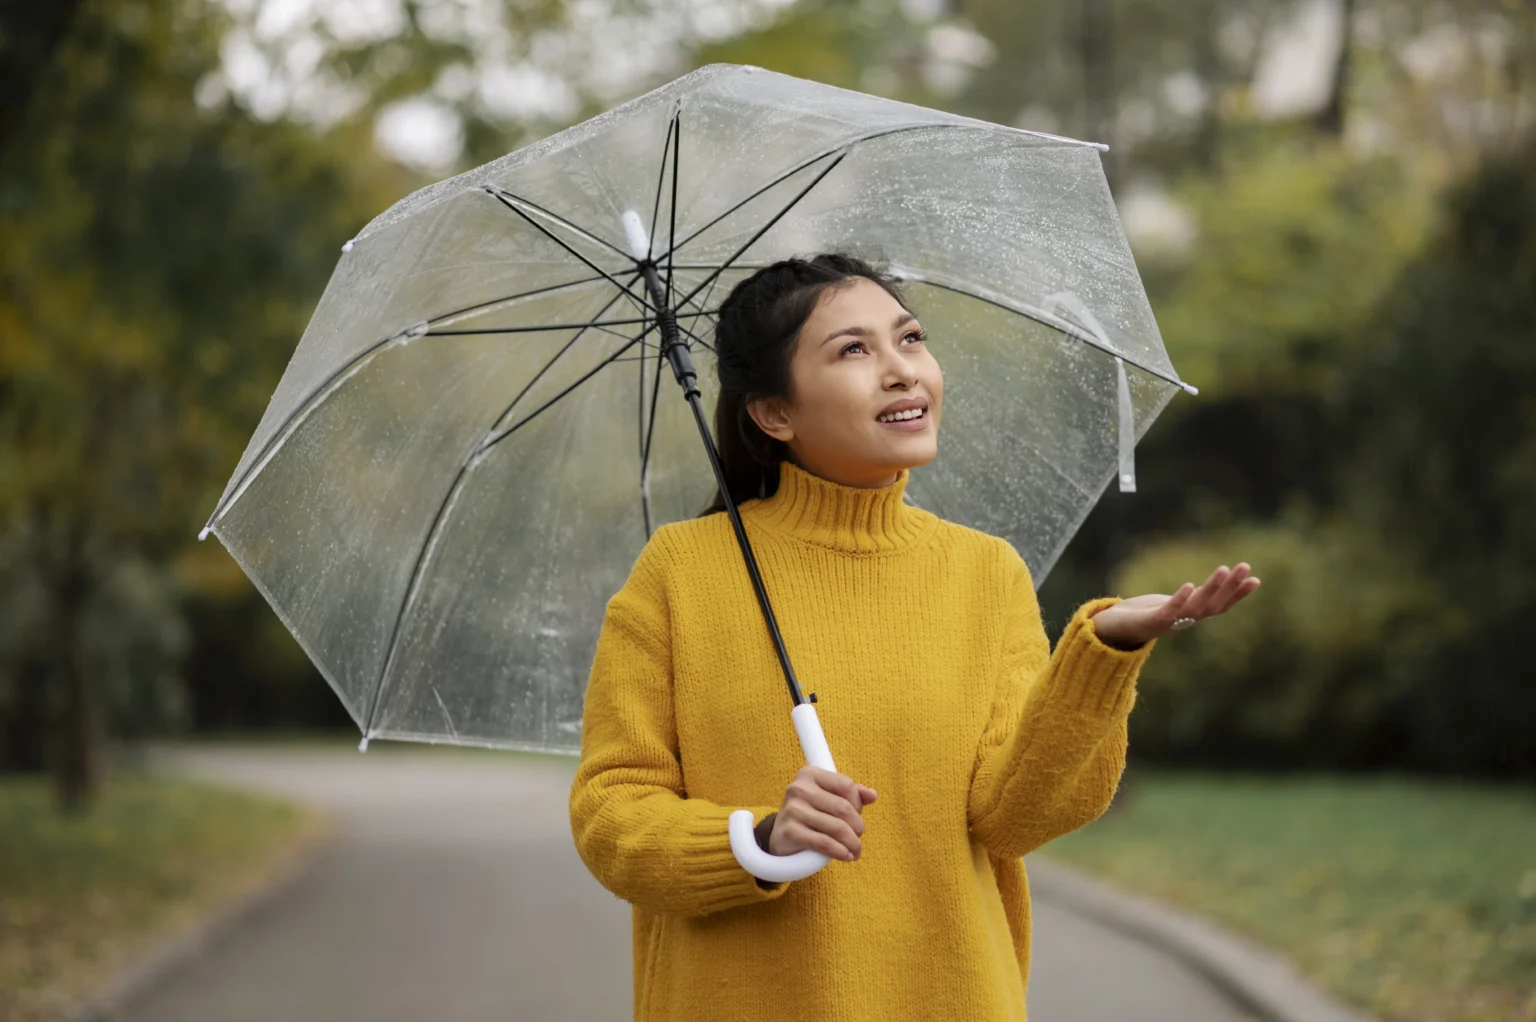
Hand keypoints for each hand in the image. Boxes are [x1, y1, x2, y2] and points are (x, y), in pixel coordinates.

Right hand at [767, 766, 876, 861]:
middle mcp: (799, 788)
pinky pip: (824, 842)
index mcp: (809, 774)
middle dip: (857, 826)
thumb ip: (852, 794)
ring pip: (837, 827)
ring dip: (852, 843)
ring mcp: (792, 809)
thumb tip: (872, 795)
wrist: (781, 837)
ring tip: (856, 850)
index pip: (846, 786)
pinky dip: (840, 851)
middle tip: (858, 837)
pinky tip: (846, 855)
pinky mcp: (789, 832)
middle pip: (843, 808)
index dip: (858, 803)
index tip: (857, 816)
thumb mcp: (829, 799)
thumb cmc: (811, 814)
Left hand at [1090, 563, 1260, 648]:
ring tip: (1224, 569)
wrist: (1113, 630)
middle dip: (1231, 586)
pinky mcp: (1151, 621)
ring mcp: (1169, 623)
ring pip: (1196, 607)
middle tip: (1245, 566)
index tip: (1255, 579)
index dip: (1238, 594)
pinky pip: (1169, 611)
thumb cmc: (1142, 616)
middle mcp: (1184, 622)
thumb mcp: (1170, 605)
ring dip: (1211, 588)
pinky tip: (1190, 585)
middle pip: (1213, 605)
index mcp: (1190, 617)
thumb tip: (1202, 588)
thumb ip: (1187, 600)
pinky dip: (1180, 599)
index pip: (1220, 606)